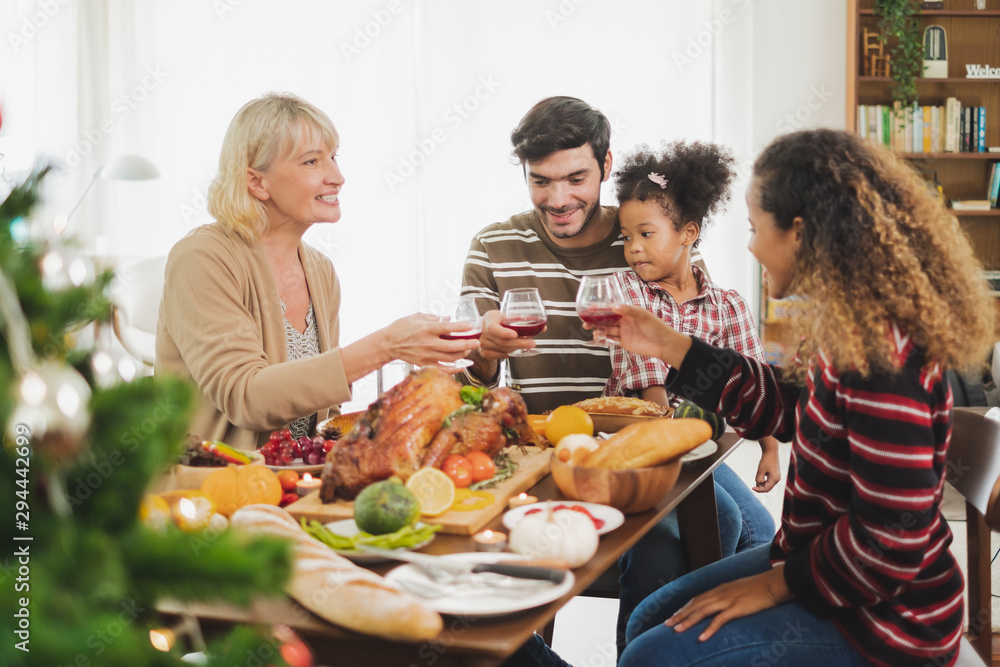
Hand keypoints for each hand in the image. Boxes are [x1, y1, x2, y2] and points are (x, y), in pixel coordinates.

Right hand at [381, 313, 479, 367]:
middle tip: (477, 342)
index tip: (471, 326)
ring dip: (463, 354)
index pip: (448, 328)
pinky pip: (443, 369)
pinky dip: (454, 369)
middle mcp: (427, 343)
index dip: (461, 327)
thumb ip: (434, 318)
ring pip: (450, 358)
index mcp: (426, 329)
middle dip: (467, 344)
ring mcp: (426, 355)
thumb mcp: (416, 317)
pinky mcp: (425, 364)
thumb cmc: (401, 328)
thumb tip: (449, 319)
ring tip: (469, 350)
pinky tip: (463, 366)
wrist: (388, 343)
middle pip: (452, 346)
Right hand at [477, 310, 542, 358]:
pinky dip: (511, 353)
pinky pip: (502, 355)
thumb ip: (524, 320)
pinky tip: (515, 348)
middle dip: (519, 343)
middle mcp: (484, 332)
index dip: (504, 333)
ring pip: (504, 349)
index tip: (515, 334)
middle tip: (531, 343)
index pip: (493, 328)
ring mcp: (484, 343)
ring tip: (525, 344)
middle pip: (502, 341)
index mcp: (489, 319)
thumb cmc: (497, 321)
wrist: (485, 331)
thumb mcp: (507, 316)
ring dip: (517, 348)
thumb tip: (542, 327)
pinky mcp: (485, 353)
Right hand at [598, 304, 691, 367]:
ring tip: (591, 331)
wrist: (664, 345)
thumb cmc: (657, 326)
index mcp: (628, 311)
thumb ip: (628, 310)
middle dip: (595, 320)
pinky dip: (603, 339)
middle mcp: (624, 321)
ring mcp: (623, 332)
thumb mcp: (643, 315)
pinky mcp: (623, 342)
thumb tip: (613, 306)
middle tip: (585, 322)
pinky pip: (610, 340)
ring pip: (606, 330)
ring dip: (598, 330)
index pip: (611, 308)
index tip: (589, 308)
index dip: (600, 309)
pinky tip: (597, 338)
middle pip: (606, 319)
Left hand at [666, 566, 791, 640]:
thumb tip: (722, 604)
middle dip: (680, 614)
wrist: (773, 584)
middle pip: (695, 604)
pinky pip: (720, 620)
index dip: (684, 607)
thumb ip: (728, 596)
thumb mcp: (739, 590)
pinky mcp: (737, 608)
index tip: (674, 615)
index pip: (697, 598)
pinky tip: (701, 638)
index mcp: (720, 589)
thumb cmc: (759, 588)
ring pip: (702, 611)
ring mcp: (728, 600)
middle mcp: (720, 593)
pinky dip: (709, 629)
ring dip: (688, 621)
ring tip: (677, 630)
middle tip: (667, 624)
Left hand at [754, 439, 781, 492]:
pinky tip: (760, 476)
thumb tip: (758, 484)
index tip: (752, 488)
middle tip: (753, 485)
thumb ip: (759, 479)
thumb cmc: (766, 460)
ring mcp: (777, 476)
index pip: (766, 489)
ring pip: (768, 484)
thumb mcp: (760, 470)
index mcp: (775, 479)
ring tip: (757, 478)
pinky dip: (764, 480)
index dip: (759, 490)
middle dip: (760, 487)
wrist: (771, 451)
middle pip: (768, 487)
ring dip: (762, 483)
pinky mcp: (775, 474)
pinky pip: (769, 480)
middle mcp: (777, 479)